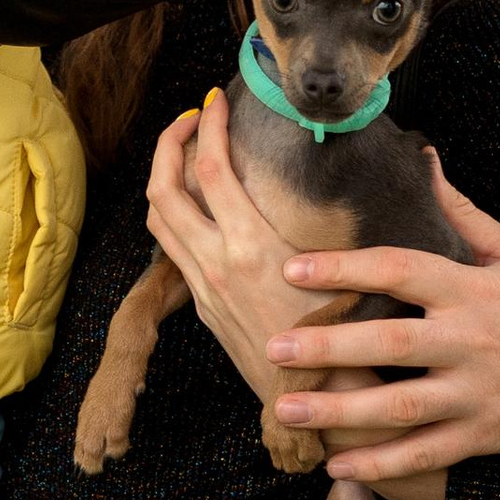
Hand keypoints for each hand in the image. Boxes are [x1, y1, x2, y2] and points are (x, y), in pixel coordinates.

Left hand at [143, 86, 315, 404]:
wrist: (315, 400)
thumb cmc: (341, 335)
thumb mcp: (337, 268)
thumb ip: (316, 219)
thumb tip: (331, 172)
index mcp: (249, 247)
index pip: (209, 169)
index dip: (206, 125)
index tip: (214, 100)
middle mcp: (214, 264)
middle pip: (162, 187)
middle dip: (168, 142)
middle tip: (190, 118)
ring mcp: (202, 287)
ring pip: (158, 219)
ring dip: (163, 178)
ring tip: (184, 154)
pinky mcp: (202, 307)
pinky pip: (171, 249)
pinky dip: (173, 215)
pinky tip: (196, 206)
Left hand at [264, 162, 499, 482]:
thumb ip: (461, 214)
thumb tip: (423, 158)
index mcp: (472, 289)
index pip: (400, 270)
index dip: (345, 267)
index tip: (293, 267)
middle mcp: (471, 342)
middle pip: (390, 343)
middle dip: (328, 346)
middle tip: (272, 348)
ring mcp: (476, 394)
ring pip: (399, 407)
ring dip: (339, 412)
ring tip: (285, 411)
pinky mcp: (482, 435)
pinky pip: (425, 455)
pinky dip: (381, 465)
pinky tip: (337, 467)